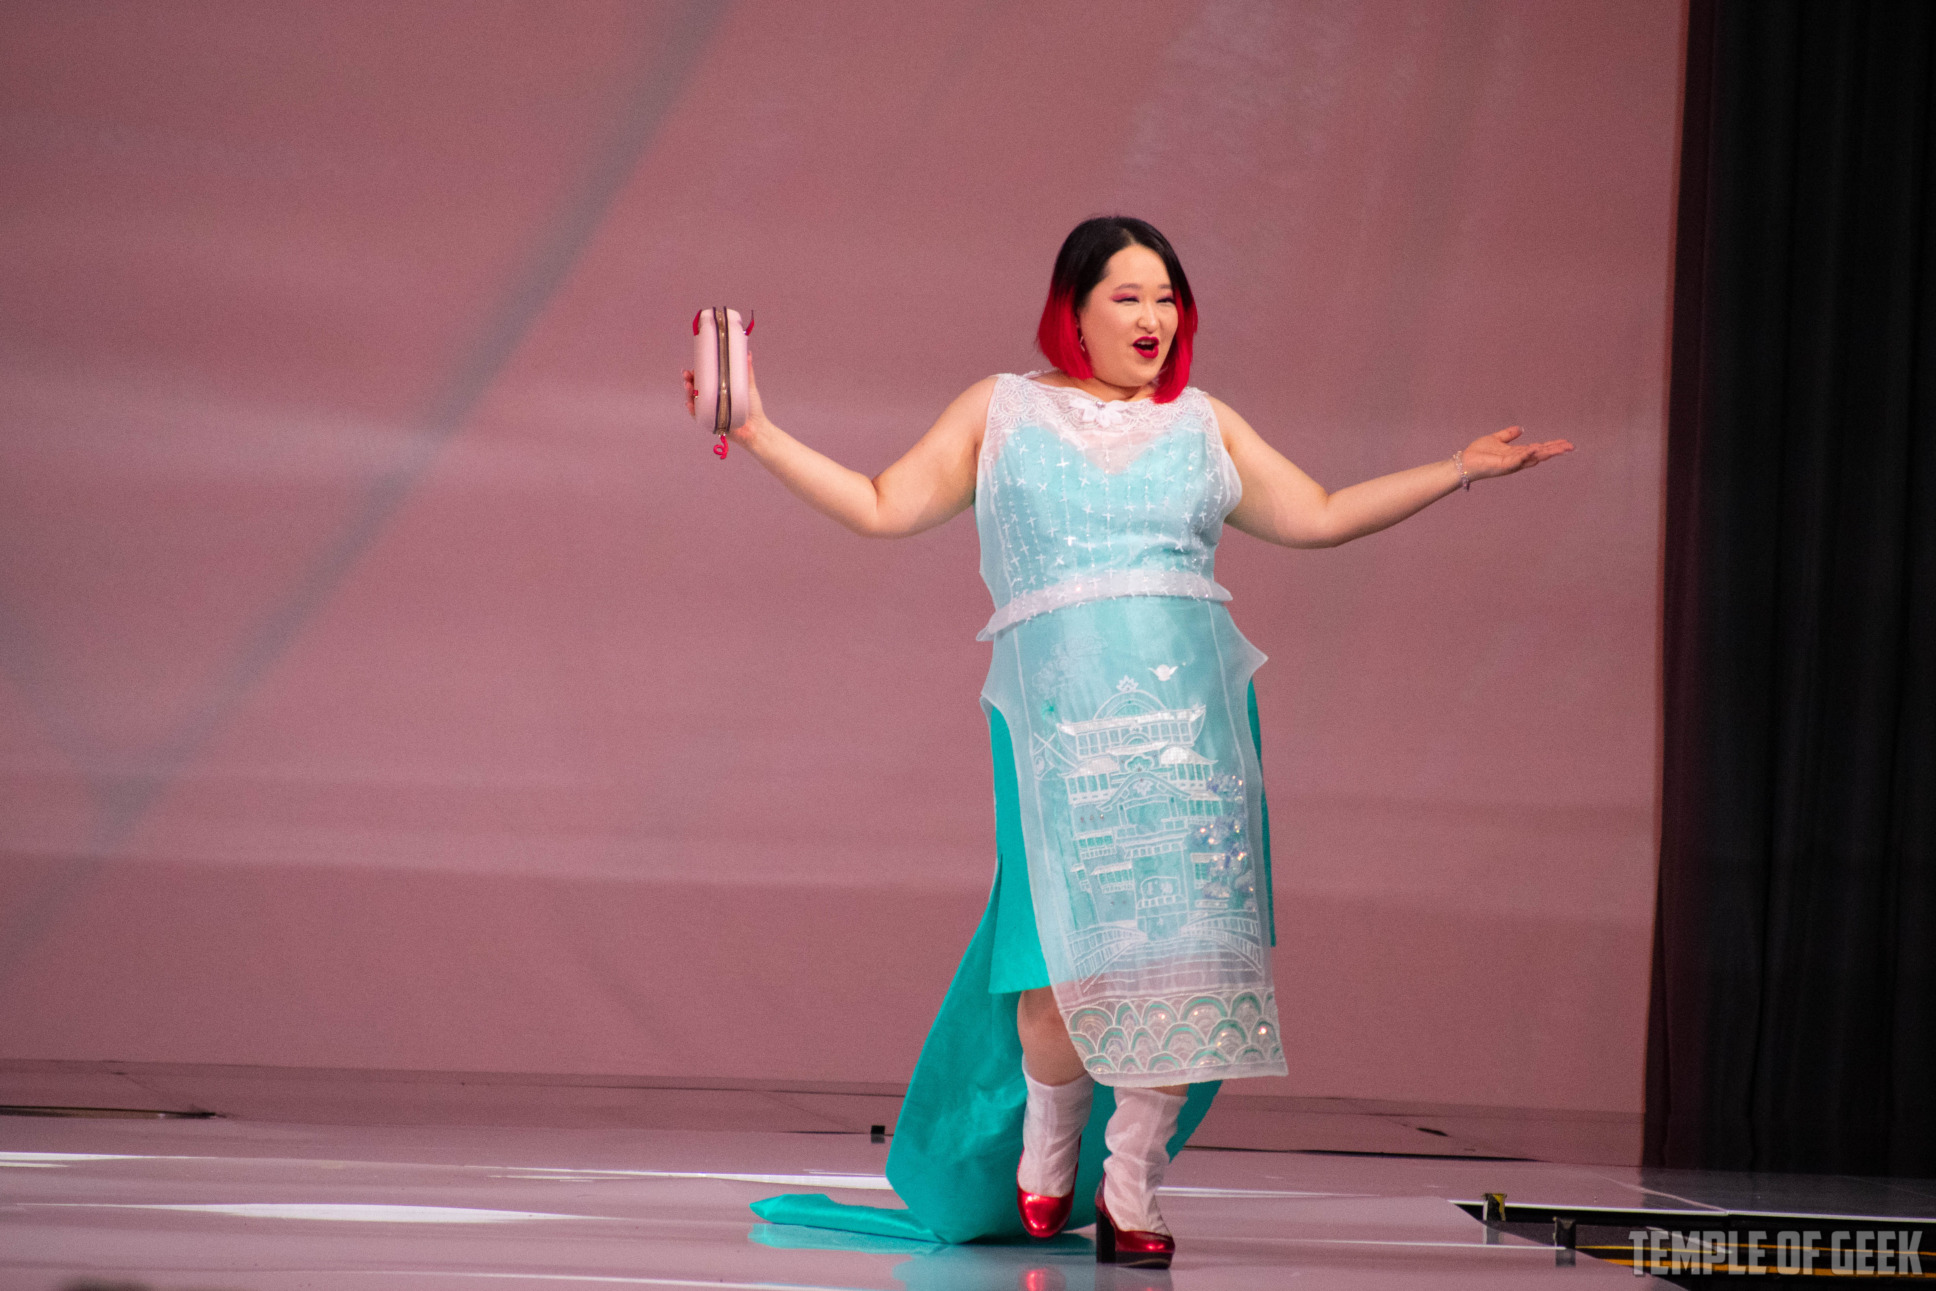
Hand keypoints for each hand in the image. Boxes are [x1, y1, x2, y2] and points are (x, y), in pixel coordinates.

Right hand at [680, 350, 766, 443]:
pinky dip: (692, 410)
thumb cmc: (752, 408)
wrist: (757, 427)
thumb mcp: (748, 387)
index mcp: (718, 391)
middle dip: (688, 381)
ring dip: (688, 393)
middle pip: (695, 390)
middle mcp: (712, 401)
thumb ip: (747, 371)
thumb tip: (747, 354)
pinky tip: (689, 403)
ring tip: (688, 386)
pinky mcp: (710, 423)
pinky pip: (698, 416)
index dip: (696, 374)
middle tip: (686, 375)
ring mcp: (710, 412)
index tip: (694, 368)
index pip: (703, 381)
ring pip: (694, 402)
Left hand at [1459, 426, 1573, 480]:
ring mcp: (1512, 464)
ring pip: (1534, 458)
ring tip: (1562, 448)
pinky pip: (1517, 460)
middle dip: (1556, 450)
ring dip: (1548, 453)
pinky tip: (1536, 449)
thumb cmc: (1478, 453)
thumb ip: (1508, 435)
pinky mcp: (1503, 465)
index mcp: (1517, 454)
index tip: (1566, 442)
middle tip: (1571, 446)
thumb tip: (1520, 428)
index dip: (1552, 446)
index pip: (1538, 449)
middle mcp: (1517, 460)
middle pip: (1541, 454)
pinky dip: (1526, 454)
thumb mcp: (1496, 439)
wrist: (1464, 462)